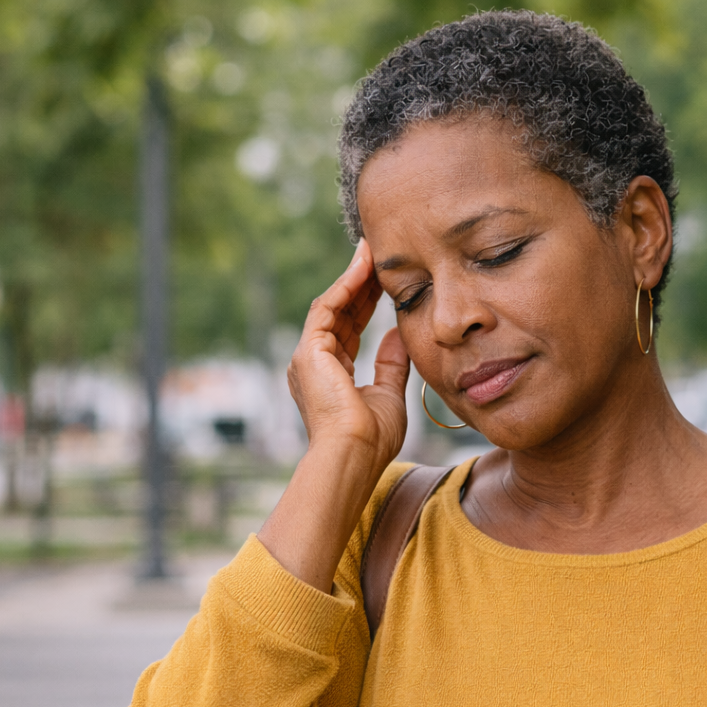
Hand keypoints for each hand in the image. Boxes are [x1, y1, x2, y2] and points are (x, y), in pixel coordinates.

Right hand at [288, 239, 409, 466]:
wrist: (353, 455)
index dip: (368, 303)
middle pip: (341, 313)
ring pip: (332, 305)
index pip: (351, 329)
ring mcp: (308, 357)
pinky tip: (363, 265)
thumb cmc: (371, 439)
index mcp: (332, 375)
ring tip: (372, 250)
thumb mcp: (389, 395)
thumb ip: (391, 364)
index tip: (387, 280)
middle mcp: (315, 363)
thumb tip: (398, 335)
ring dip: (353, 277)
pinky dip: (345, 285)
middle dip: (361, 283)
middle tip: (380, 254)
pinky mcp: (308, 352)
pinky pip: (326, 308)